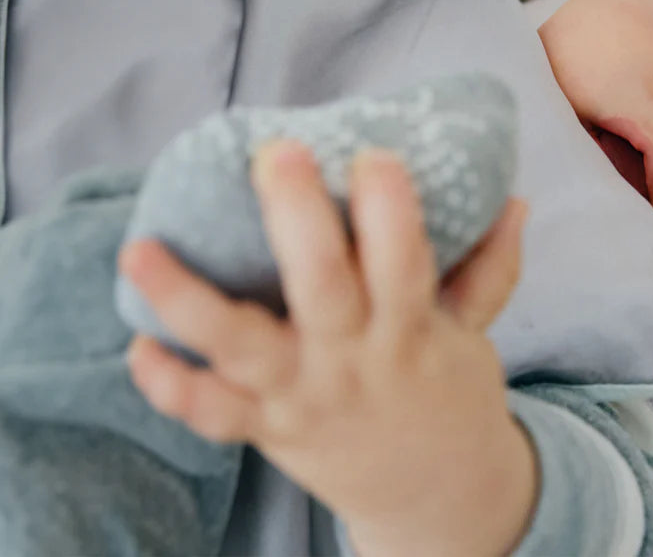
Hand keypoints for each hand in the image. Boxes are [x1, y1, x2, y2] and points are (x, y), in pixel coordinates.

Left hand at [119, 141, 536, 556]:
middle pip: (321, 288)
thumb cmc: (445, 391)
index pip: (404, 264)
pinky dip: (170, 385)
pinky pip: (210, 415)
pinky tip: (138, 345)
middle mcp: (351, 361)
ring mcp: (301, 396)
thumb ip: (491, 267)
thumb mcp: (476, 334)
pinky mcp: (265, 427)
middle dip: (298, 218)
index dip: (390, 209)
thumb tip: (514, 200)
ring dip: (187, 301)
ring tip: (141, 250)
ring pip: (240, 349)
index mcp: (409, 331)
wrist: (436, 499)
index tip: (371, 152)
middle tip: (276, 152)